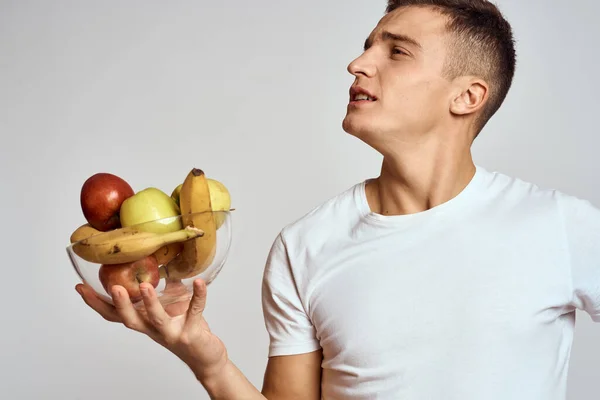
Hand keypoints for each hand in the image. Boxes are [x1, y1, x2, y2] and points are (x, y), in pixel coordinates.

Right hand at [75, 278, 228, 381]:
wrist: (206, 357)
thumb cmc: (187, 329)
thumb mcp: (172, 306)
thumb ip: (166, 287)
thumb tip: (162, 260)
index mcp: (144, 322)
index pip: (114, 314)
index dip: (97, 303)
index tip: (80, 287)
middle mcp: (153, 329)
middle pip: (129, 319)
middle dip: (120, 304)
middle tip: (113, 288)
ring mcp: (172, 332)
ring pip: (157, 319)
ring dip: (149, 303)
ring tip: (145, 285)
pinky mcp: (191, 333)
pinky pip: (194, 311)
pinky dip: (198, 296)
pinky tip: (199, 282)